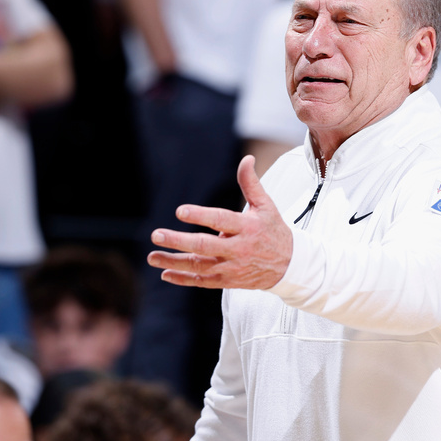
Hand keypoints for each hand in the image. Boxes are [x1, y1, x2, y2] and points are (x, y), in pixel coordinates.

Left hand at [148, 155, 292, 288]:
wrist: (289, 265)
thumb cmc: (273, 230)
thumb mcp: (265, 205)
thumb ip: (251, 183)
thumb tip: (247, 159)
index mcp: (247, 227)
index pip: (221, 220)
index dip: (200, 215)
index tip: (180, 211)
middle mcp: (239, 249)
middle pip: (205, 246)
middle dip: (178, 241)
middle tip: (156, 234)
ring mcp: (232, 268)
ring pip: (199, 266)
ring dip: (174, 262)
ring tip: (152, 256)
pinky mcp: (229, 281)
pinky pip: (202, 281)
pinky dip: (184, 279)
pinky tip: (165, 273)